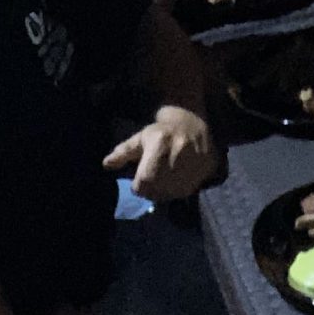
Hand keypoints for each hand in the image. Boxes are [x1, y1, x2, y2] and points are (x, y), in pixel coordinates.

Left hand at [103, 104, 218, 201]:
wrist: (192, 122)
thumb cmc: (161, 132)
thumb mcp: (140, 138)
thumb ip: (124, 152)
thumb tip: (106, 164)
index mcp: (160, 144)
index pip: (145, 179)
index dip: (138, 186)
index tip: (138, 182)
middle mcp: (179, 152)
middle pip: (159, 188)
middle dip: (151, 191)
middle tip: (150, 184)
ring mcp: (195, 161)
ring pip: (173, 192)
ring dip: (164, 193)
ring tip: (162, 182)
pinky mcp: (206, 168)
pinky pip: (187, 190)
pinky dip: (178, 191)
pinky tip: (175, 182)